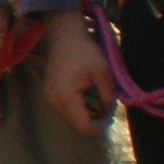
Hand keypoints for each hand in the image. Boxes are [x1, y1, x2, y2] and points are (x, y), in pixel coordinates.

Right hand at [36, 12, 114, 137]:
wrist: (64, 36)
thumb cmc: (84, 51)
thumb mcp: (103, 72)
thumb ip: (108, 96)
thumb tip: (109, 112)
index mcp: (66, 98)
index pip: (85, 127)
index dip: (101, 126)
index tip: (112, 113)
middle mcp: (55, 102)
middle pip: (78, 125)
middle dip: (96, 119)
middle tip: (108, 104)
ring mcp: (51, 99)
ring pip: (74, 118)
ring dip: (89, 113)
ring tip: (99, 97)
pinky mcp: (52, 95)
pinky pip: (69, 109)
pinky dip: (81, 106)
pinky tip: (88, 93)